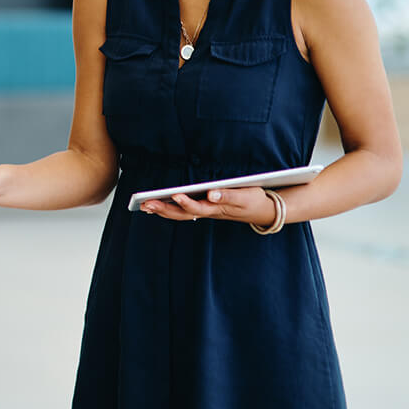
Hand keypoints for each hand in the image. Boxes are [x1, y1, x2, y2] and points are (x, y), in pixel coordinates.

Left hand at [139, 187, 275, 225]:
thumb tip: (211, 193)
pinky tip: (158, 205)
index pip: (199, 207)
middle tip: (145, 204)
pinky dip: (170, 210)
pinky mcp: (206, 209)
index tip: (175, 195)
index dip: (186, 203)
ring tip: (145, 205)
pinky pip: (184, 212)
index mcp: (218, 208)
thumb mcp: (245, 196)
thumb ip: (228, 196)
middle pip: (183, 214)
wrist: (263, 211)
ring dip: (163, 211)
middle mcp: (209, 212)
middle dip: (164, 209)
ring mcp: (207, 212)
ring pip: (181, 215)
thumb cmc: (253, 200)